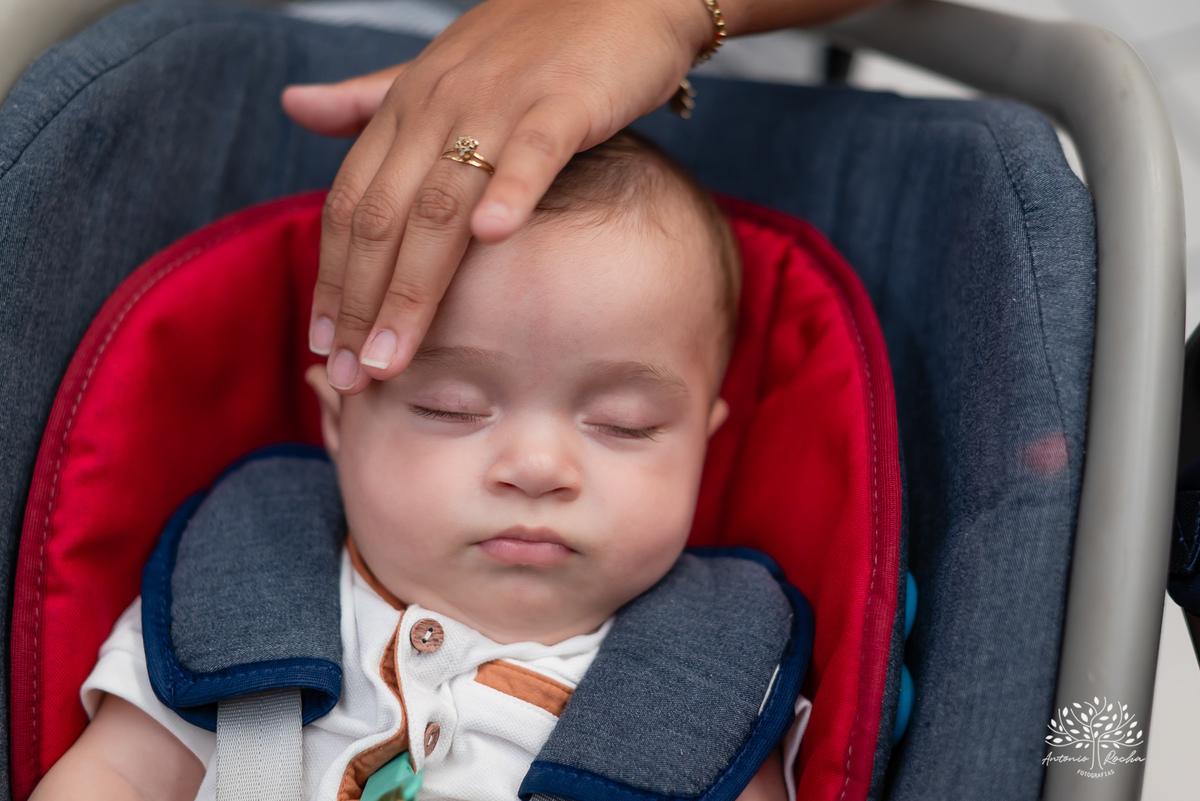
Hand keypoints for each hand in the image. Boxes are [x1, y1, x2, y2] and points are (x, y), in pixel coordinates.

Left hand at [283, 0, 713, 392]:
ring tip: (394, 356)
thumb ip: (368, 99)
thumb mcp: (437, 69)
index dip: (333, 277)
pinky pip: (533, 151)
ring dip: (413, 286)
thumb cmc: (531, 40)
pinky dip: (510, 193)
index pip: (351, 204)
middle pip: (384, 217)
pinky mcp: (565, 100)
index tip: (322, 344)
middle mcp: (439, 107)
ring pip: (442, 202)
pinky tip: (493, 241)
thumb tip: (293, 106)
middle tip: (347, 376)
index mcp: (407, 107)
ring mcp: (501, 103)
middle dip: (360, 303)